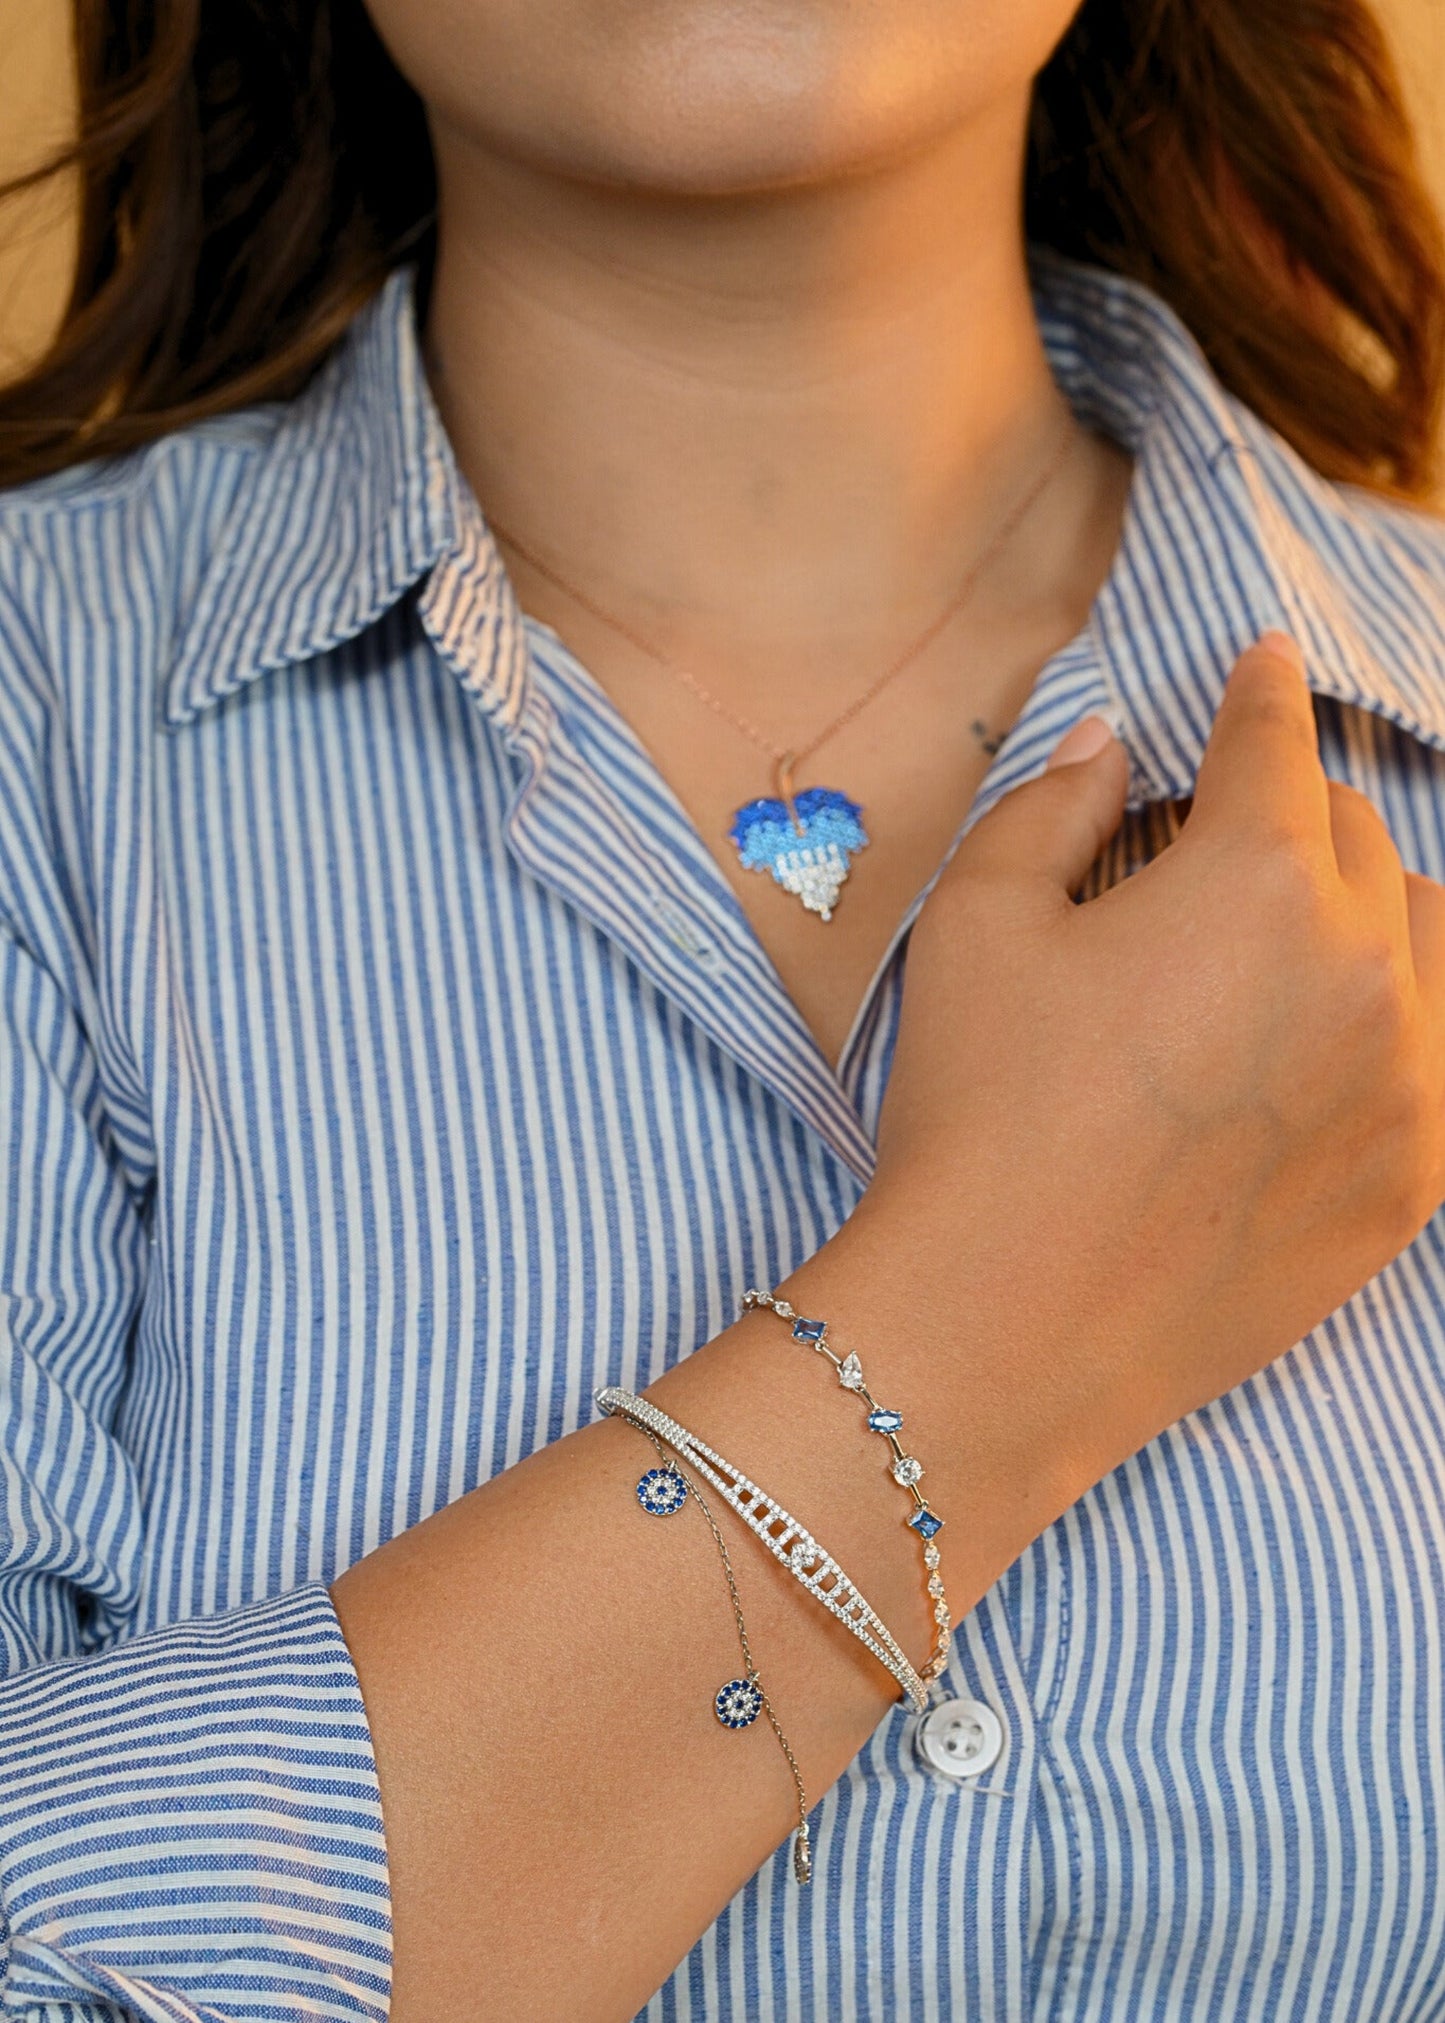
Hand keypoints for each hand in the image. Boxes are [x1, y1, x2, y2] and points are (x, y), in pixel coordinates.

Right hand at [870, 633, 1444, 1491]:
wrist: (1009, 1322)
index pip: (1274, 744)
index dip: (1259, 693)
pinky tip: (1331, 1042)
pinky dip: (1398, 1019)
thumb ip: (1052, 806)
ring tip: (1293, 939)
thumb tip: (1112, 744)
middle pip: (1356, 834)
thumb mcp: (976, 927)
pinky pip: (1442, 1055)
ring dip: (1367, 909)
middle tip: (1219, 841)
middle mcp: (1366, 965)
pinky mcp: (1416, 1178)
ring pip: (1430, 937)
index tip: (1262, 666)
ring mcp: (1410, 1080)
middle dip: (1291, 815)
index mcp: (1256, 877)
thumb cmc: (979, 1113)